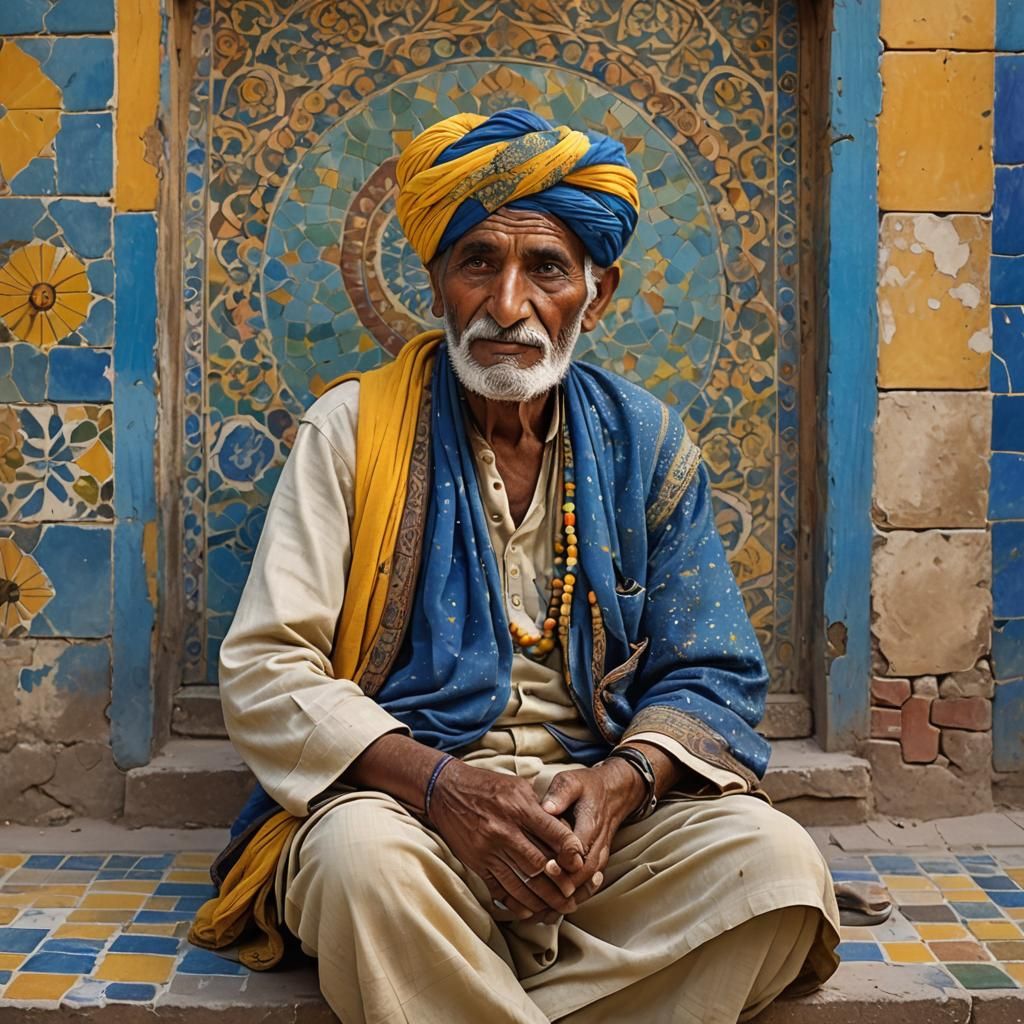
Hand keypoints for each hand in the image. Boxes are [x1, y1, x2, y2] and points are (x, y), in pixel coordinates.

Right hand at [428, 759, 585, 921]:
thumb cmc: (487, 785)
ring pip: (520, 882)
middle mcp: (505, 830)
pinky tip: (528, 910)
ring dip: (541, 899)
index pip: (553, 833)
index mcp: (519, 807)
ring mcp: (489, 849)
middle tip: (574, 895)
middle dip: (559, 883)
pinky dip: (514, 902)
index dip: (570, 851)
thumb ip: (539, 806)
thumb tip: (563, 827)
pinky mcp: (476, 862)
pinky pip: (498, 889)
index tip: (581, 863)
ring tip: (557, 908)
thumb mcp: (517, 786)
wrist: (446, 791)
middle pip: (539, 864)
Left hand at [538, 759, 645, 905]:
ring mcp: (599, 855)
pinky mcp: (597, 861)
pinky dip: (572, 897)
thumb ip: (560, 793)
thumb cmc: (587, 786)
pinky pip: (588, 884)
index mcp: (591, 824)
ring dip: (567, 898)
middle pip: (584, 874)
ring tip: (543, 911)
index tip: (545, 866)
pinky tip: (553, 908)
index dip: (563, 861)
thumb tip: (546, 808)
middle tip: (539, 893)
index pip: (579, 850)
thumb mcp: (572, 781)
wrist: (614, 792)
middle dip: (563, 886)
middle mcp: (598, 844)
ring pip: (587, 883)